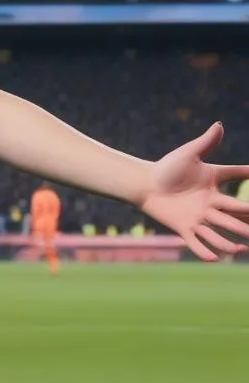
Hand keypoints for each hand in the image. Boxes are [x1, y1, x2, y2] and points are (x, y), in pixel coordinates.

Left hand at [140, 122, 248, 260]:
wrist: (144, 182)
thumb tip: (219, 125)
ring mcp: (198, 218)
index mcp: (213, 186)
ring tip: (241, 248)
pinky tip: (214, 258)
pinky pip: (196, 243)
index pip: (237, 182)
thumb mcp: (188, 154)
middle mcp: (210, 204)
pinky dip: (204, 252)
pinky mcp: (183, 228)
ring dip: (230, 242)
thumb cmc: (167, 168)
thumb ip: (205, 142)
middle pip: (234, 214)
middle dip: (247, 222)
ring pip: (219, 232)